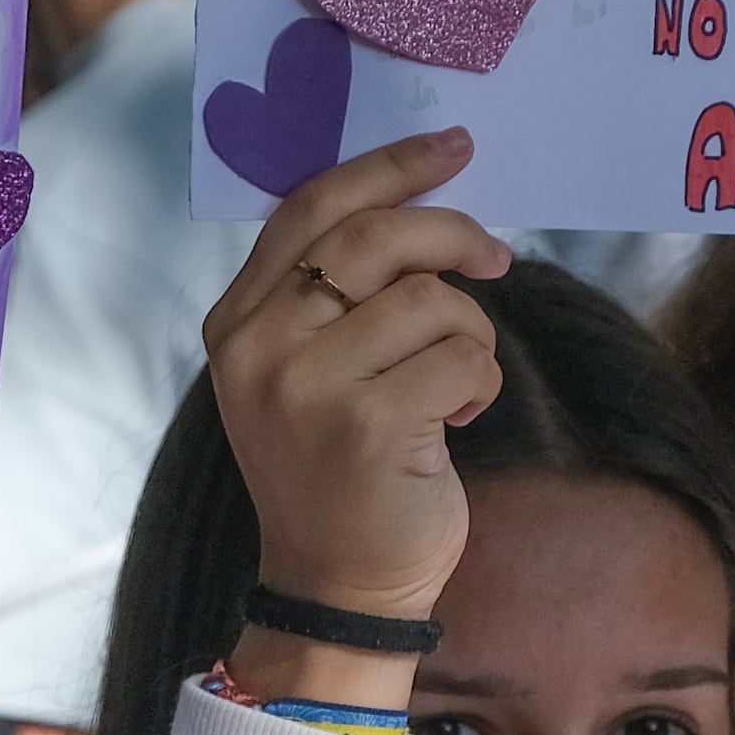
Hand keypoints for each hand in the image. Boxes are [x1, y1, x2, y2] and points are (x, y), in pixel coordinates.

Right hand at [200, 132, 512, 632]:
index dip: (389, 166)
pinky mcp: (366, 425)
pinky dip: (479, 380)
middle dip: (452, 233)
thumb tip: (420, 209)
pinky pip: (458, 357)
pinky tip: (460, 416)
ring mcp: (307, 385)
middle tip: (496, 256)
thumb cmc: (341, 472)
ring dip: (471, 335)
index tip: (453, 147)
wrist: (337, 587)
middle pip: (374, 235)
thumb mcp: (309, 373)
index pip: (312, 206)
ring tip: (458, 383)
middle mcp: (259, 346)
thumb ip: (334, 295)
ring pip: (430, 299)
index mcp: (238, 321)